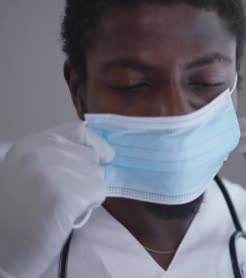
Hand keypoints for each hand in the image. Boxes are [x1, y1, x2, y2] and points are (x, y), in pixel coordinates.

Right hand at [0, 122, 113, 276]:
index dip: (96, 144)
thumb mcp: (30, 171)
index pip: (79, 131)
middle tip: (62, 196)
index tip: (105, 156)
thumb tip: (101, 155)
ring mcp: (54, 172)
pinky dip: (88, 206)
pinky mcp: (66, 195)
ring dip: (87, 193)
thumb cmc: (19, 210)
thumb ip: (59, 156)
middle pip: (91, 157)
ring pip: (97, 176)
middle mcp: (42, 152)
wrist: (3, 244)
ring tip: (61, 206)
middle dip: (86, 177)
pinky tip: (65, 215)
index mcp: (32, 143)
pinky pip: (98, 193)